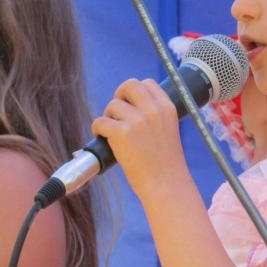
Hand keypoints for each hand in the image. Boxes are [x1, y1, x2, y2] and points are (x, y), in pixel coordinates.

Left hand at [91, 78, 187, 195]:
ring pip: (113, 105)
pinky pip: (100, 121)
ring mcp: (137, 121)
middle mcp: (153, 110)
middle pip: (129, 85)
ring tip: (112, 132)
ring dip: (108, 116)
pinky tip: (103, 136)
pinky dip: (98, 128)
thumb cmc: (166, 162)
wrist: (165, 183)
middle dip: (119, 95)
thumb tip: (130, 106)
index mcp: (167, 108)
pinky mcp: (122, 133)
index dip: (136, 92)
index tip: (132, 105)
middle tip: (117, 112)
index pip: (148, 83)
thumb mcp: (169, 130)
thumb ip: (154, 116)